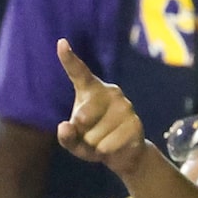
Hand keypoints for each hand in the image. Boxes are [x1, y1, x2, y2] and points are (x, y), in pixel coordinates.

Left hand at [55, 39, 148, 176]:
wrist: (125, 155)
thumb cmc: (93, 141)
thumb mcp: (74, 142)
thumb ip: (65, 136)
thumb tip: (66, 126)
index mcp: (91, 89)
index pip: (78, 71)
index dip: (69, 58)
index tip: (61, 43)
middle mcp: (110, 91)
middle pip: (81, 117)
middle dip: (81, 133)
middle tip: (91, 134)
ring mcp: (126, 106)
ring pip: (94, 135)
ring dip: (94, 145)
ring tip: (104, 141)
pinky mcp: (136, 124)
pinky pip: (107, 145)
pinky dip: (105, 152)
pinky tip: (114, 147)